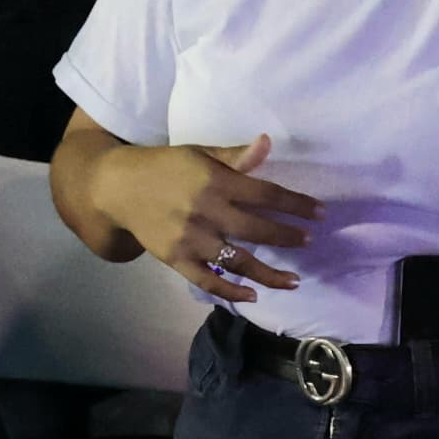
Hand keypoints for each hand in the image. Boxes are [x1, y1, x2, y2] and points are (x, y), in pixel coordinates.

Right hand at [91, 136, 319, 299]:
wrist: (118, 187)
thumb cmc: (166, 167)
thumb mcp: (200, 153)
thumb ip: (235, 156)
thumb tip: (267, 143)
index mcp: (214, 180)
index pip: (265, 194)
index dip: (296, 205)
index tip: (319, 214)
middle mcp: (205, 210)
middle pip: (257, 229)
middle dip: (288, 237)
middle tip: (309, 242)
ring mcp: (190, 238)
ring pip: (237, 261)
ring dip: (268, 273)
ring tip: (293, 281)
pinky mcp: (176, 258)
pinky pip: (207, 280)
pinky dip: (230, 290)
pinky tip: (252, 295)